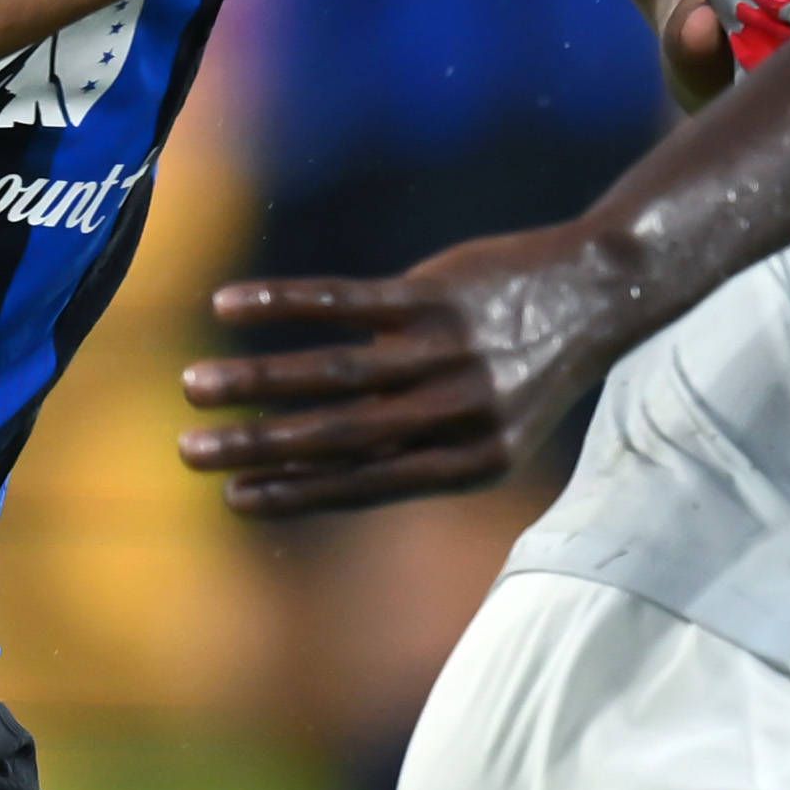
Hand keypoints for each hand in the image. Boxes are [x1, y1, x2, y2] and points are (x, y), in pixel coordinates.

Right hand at [178, 221, 642, 516]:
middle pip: (338, 436)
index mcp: (469, 461)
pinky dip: (282, 303)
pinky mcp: (434, 294)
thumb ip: (414, 449)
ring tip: (194, 384)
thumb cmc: (530, 369)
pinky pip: (343, 300)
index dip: (294, 492)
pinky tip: (228, 303)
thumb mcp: (490, 430)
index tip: (233, 497)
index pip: (365, 484)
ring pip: (334, 374)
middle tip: (189, 452)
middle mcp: (457, 413)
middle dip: (257, 446)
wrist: (600, 292)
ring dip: (255, 381)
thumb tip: (316, 471)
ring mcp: (446, 352)